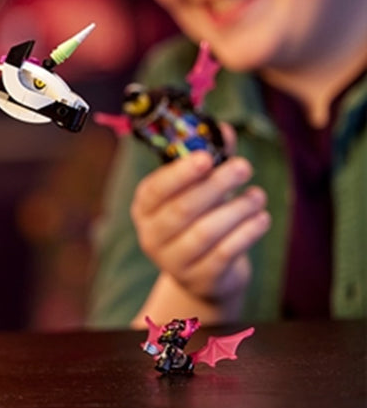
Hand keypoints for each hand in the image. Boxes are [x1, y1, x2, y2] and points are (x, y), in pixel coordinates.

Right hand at [130, 142, 270, 314]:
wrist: (205, 274)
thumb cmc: (201, 219)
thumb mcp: (200, 189)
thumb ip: (210, 158)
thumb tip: (222, 127)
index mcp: (145, 208)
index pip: (155, 190)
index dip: (180, 174)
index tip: (206, 157)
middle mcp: (152, 236)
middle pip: (182, 210)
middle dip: (215, 185)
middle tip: (244, 167)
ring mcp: (174, 262)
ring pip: (205, 232)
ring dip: (237, 209)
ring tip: (258, 196)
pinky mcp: (201, 280)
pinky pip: (225, 254)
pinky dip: (247, 233)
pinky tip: (262, 218)